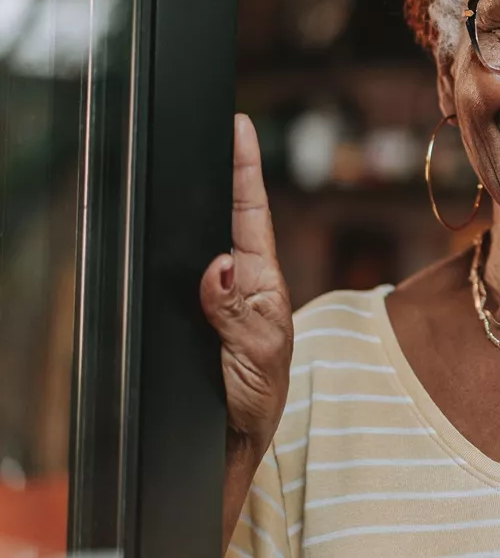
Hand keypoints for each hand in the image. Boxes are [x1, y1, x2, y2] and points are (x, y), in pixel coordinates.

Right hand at [200, 114, 292, 457]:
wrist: (233, 446)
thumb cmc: (256, 399)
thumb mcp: (258, 357)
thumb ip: (238, 314)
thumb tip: (220, 266)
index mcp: (263, 284)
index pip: (253, 216)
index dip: (246, 169)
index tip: (239, 125)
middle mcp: (241, 283)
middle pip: (228, 216)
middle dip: (224, 171)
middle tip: (216, 125)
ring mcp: (217, 298)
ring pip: (202, 240)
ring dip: (198, 207)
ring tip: (194, 161)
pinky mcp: (194, 316)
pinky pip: (179, 273)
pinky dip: (174, 249)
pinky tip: (164, 230)